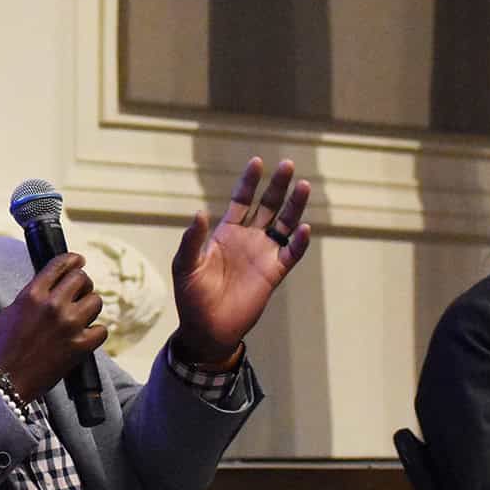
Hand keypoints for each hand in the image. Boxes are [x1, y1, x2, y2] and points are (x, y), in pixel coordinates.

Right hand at [0, 252, 107, 402]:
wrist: (5, 381)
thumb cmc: (2, 349)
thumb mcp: (10, 313)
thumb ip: (32, 296)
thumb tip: (50, 287)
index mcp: (33, 294)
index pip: (60, 265)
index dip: (73, 260)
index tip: (79, 260)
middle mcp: (53, 306)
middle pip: (82, 279)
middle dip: (82, 284)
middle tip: (79, 293)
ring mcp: (69, 326)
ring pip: (95, 301)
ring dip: (89, 306)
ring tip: (81, 316)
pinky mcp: (80, 347)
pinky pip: (102, 329)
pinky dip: (96, 332)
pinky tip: (86, 335)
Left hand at [170, 157, 311, 363]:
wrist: (206, 328)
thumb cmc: (191, 297)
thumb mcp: (185, 265)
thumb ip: (192, 240)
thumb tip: (200, 212)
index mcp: (226, 232)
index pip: (242, 200)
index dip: (249, 182)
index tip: (257, 162)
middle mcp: (248, 239)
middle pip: (268, 206)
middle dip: (277, 185)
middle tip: (287, 164)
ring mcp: (263, 254)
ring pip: (284, 224)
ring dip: (294, 206)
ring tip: (303, 185)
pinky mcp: (274, 273)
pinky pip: (291, 253)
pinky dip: (299, 241)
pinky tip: (303, 227)